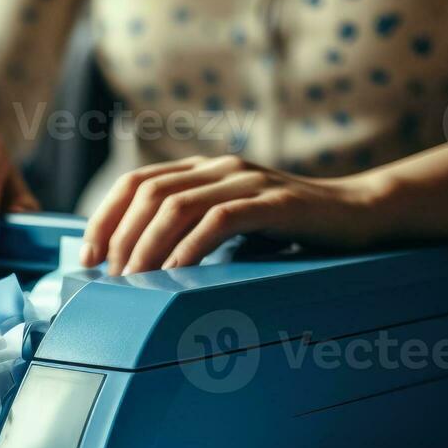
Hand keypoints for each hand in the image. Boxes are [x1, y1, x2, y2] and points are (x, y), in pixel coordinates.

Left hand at [80, 155, 386, 275]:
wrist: (358, 215)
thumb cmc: (292, 229)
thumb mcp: (233, 224)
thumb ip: (193, 232)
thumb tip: (138, 267)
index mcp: (204, 169)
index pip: (135, 183)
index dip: (105, 218)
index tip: (88, 258)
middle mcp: (219, 167)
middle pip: (148, 194)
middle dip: (120, 237)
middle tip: (110, 278)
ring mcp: (247, 181)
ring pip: (176, 206)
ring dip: (147, 246)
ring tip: (135, 281)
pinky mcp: (274, 202)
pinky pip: (219, 220)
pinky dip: (191, 248)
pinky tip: (176, 273)